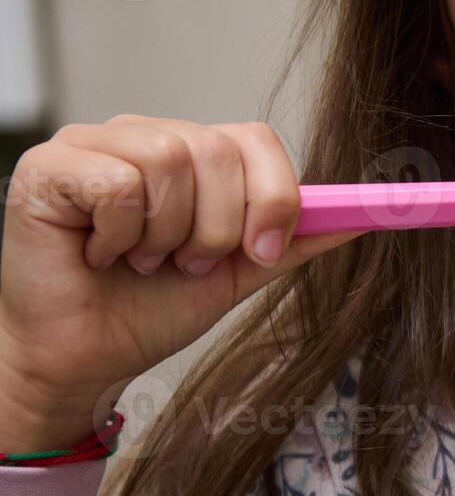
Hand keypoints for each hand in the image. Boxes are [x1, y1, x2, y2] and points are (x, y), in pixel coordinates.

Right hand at [0, 114, 361, 452]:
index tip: (262, 251)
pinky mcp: (49, 166)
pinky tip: (101, 253)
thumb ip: (295, 238)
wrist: (85, 360)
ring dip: (168, 234)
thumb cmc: (151, 309)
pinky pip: (119, 183)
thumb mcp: (241, 272)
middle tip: (183, 263)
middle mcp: (143, 135)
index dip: (272, 196)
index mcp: (191, 153)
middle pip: (219, 149)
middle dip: (217, 228)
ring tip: (141, 260)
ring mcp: (93, 143)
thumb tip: (364, 215)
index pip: (255, 138)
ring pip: (171, 159)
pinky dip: (122, 234)